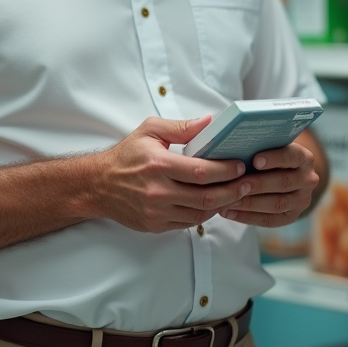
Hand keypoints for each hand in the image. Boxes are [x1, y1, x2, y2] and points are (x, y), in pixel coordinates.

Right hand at [91, 116, 250, 233]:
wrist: (98, 185)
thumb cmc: (126, 155)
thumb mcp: (150, 131)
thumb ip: (181, 127)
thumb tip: (210, 121)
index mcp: (159, 165)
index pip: (201, 172)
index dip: (225, 171)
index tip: (240, 166)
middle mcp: (158, 192)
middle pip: (206, 197)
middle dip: (232, 191)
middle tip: (248, 183)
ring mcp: (157, 212)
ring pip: (200, 214)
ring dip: (222, 204)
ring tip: (237, 193)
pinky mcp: (156, 225)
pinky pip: (188, 223)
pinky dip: (205, 214)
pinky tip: (215, 203)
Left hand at [219, 142, 318, 227]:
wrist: (284, 173)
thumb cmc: (268, 156)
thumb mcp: (269, 147)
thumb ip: (259, 147)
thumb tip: (234, 149)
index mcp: (304, 158)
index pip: (292, 156)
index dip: (274, 159)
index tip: (255, 161)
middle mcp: (308, 179)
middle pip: (283, 183)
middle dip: (258, 185)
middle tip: (235, 185)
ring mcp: (302, 200)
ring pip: (277, 204)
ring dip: (250, 203)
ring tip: (228, 201)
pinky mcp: (292, 216)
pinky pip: (270, 220)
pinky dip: (248, 218)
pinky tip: (230, 213)